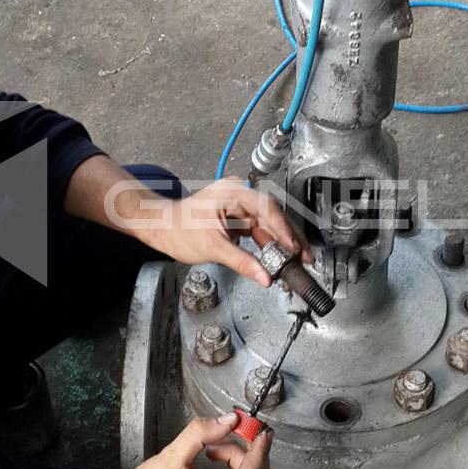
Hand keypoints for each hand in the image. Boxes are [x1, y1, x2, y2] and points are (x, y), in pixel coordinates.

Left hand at [154, 177, 311, 286]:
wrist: (163, 228)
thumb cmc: (179, 230)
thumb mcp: (212, 248)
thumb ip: (242, 262)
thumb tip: (264, 276)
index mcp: (233, 192)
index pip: (266, 208)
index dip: (283, 229)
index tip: (293, 248)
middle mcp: (240, 194)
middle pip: (274, 215)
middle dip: (290, 238)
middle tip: (305, 257)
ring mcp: (241, 205)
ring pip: (270, 223)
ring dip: (283, 242)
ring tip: (298, 260)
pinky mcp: (240, 216)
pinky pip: (261, 229)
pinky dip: (271, 243)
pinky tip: (281, 256)